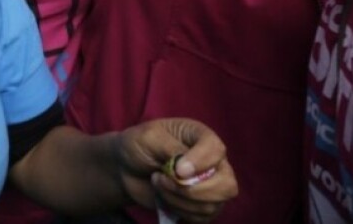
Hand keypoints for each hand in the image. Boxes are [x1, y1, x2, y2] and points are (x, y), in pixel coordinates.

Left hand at [116, 119, 237, 223]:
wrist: (126, 168)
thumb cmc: (138, 145)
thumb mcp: (148, 137)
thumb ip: (170, 148)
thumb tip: (187, 171)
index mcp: (200, 137)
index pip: (216, 150)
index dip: (201, 162)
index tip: (177, 170)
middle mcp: (212, 161)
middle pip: (226, 184)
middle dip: (192, 190)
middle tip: (163, 180)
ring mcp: (211, 185)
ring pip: (213, 204)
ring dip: (180, 200)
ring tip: (159, 185)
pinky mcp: (202, 205)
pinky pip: (203, 217)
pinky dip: (181, 211)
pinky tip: (165, 199)